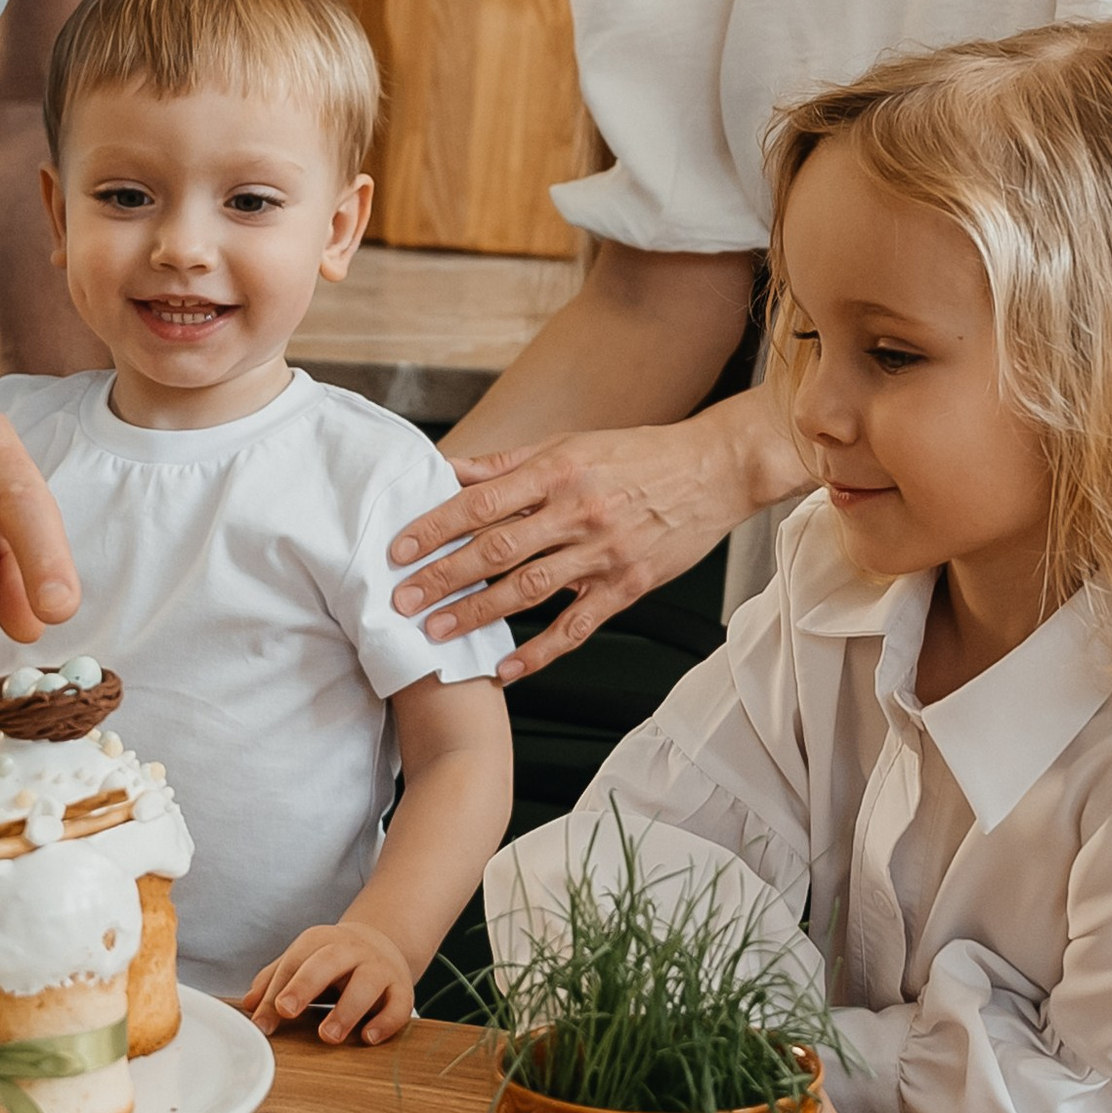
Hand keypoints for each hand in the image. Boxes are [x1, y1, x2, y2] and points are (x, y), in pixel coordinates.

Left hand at [242, 919, 417, 1045]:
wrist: (382, 944)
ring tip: (327, 1036)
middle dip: (305, 985)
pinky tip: (368, 1038)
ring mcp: (380, 968)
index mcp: (321, 941)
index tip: (261, 1023)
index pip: (295, 962)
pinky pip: (398, 1005)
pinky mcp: (402, 989)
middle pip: (328, 961)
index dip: (275, 991)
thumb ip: (275, 979)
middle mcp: (352, 950)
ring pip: (366, 983)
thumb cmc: (333, 962)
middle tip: (286, 1010)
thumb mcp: (302, 962)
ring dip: (346, 1010)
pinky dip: (385, 1022)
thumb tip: (248, 1003)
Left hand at [388, 404, 807, 685]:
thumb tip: (451, 471)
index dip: (436, 527)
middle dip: (443, 577)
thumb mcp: (570, 444)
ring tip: (436, 633)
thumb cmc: (638, 454)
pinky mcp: (627, 585)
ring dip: (477, 613)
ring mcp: (603, 552)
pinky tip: (505, 668)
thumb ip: (508, 464)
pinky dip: (538, 651)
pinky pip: (576, 626)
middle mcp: (576, 511)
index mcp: (557, 471)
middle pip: (496, 549)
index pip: (482, 502)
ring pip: (528, 589)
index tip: (399, 549)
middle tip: (401, 600)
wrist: (712, 471)